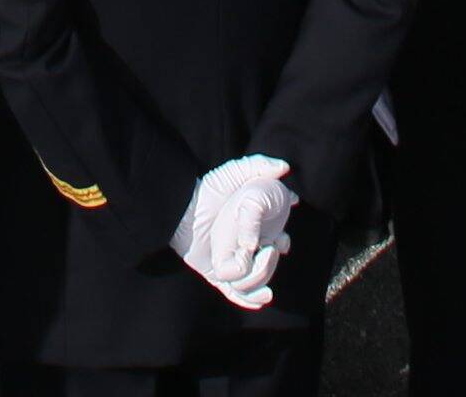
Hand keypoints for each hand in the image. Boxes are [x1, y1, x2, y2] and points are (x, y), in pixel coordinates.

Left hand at [171, 153, 297, 307]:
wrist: (181, 212)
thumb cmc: (208, 191)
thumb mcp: (233, 174)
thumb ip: (258, 165)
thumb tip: (284, 168)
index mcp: (251, 228)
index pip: (275, 239)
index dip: (281, 242)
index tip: (281, 241)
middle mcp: (243, 247)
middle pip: (267, 261)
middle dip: (272, 261)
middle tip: (270, 252)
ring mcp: (231, 261)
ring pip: (254, 278)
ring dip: (263, 280)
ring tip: (266, 283)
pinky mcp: (218, 276)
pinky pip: (236, 293)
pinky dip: (249, 299)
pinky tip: (261, 298)